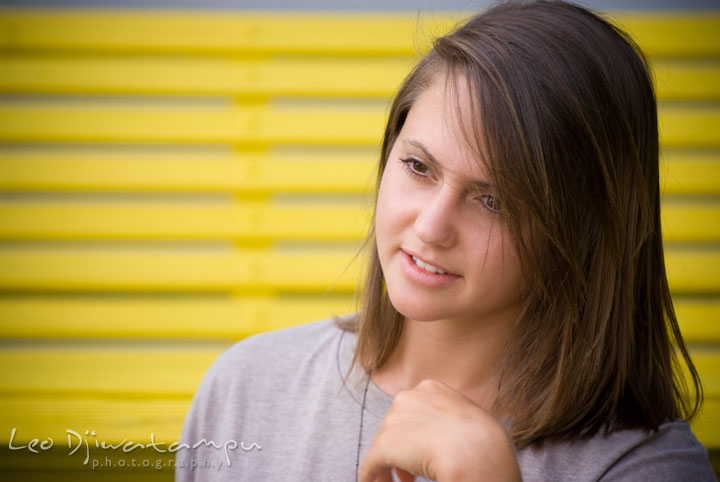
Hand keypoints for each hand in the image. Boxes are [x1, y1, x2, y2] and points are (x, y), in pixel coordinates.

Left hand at [357, 379, 521, 481]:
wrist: (477, 452)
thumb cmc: (486, 441)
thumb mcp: (472, 419)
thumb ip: (451, 420)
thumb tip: (447, 437)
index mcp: (430, 389)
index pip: (414, 411)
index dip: (417, 434)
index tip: (425, 451)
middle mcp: (408, 398)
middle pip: (396, 428)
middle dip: (402, 451)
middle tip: (411, 474)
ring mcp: (394, 421)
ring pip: (383, 447)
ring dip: (390, 467)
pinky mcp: (384, 446)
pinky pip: (371, 466)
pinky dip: (373, 477)